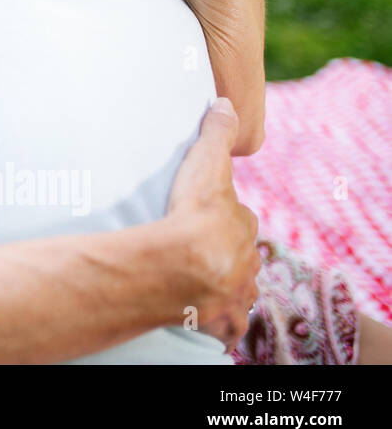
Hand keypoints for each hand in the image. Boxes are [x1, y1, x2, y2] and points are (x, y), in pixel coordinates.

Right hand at [165, 97, 260, 349]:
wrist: (183, 266)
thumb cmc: (192, 214)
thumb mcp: (205, 163)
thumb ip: (215, 133)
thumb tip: (225, 103)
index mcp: (242, 226)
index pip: (238, 219)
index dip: (224, 217)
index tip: (206, 217)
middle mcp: (246, 261)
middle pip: (239, 255)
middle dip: (226, 252)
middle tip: (197, 249)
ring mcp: (236, 294)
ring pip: (236, 289)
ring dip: (223, 286)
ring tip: (196, 282)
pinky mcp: (224, 322)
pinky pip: (226, 325)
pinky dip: (219, 323)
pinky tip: (202, 317)